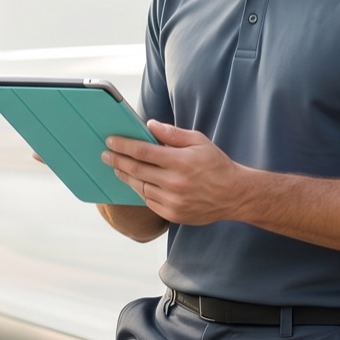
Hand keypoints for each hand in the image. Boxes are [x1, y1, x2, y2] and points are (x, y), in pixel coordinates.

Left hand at [101, 120, 244, 225]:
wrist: (234, 195)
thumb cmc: (216, 164)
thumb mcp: (198, 141)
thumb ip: (172, 134)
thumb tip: (148, 125)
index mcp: (180, 161)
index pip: (142, 151)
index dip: (123, 145)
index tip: (110, 141)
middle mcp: (174, 183)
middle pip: (136, 170)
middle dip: (117, 160)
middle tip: (105, 154)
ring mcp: (172, 201)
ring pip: (139, 187)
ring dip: (125, 176)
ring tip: (117, 167)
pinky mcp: (172, 214)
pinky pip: (148, 201)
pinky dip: (139, 190)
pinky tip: (135, 182)